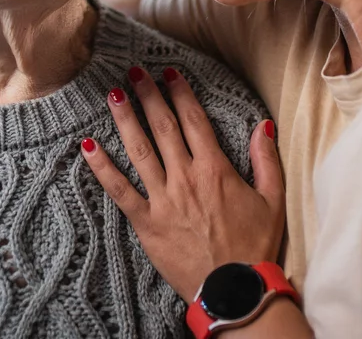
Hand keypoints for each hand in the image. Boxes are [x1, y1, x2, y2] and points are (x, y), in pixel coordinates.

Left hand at [81, 66, 284, 301]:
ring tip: (112, 94)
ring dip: (125, 119)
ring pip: (139, 150)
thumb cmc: (255, 246)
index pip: (193, 120)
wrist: (235, 289)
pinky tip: (89, 146)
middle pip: (163, 127)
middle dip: (148, 95)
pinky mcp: (147, 222)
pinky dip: (102, 167)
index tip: (168, 72)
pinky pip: (120, 190)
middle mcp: (186, 177)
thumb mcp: (273, 199)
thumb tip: (262, 125)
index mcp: (215, 168)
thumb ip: (267, 160)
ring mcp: (164, 199)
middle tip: (134, 72)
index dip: (179, 92)